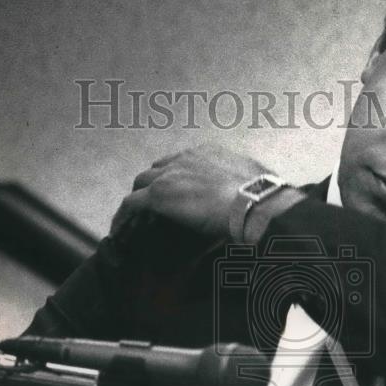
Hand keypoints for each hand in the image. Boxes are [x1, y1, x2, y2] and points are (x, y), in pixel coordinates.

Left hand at [110, 145, 272, 238]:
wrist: (257, 204)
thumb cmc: (265, 199)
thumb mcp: (256, 185)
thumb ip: (248, 187)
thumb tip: (260, 200)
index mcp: (209, 153)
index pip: (181, 162)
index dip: (176, 178)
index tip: (178, 193)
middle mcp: (186, 158)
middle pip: (157, 170)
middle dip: (153, 186)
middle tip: (153, 207)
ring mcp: (170, 175)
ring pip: (141, 184)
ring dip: (138, 201)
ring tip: (135, 220)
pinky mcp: (159, 195)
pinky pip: (131, 204)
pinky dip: (123, 217)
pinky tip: (120, 232)